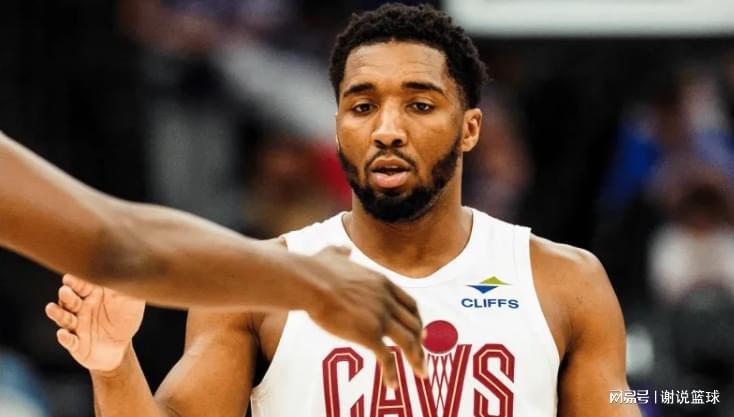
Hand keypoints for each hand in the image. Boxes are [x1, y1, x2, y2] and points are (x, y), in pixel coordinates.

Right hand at [45, 274, 144, 371]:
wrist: (122, 347)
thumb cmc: (126, 318)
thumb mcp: (133, 302)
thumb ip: (129, 287)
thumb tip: (129, 269)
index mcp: (93, 294)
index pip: (82, 284)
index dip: (75, 281)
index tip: (70, 277)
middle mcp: (81, 308)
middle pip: (70, 300)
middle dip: (66, 295)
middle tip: (65, 291)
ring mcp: (76, 326)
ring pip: (64, 318)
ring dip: (57, 314)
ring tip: (51, 308)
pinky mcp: (76, 344)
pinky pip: (69, 341)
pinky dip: (65, 338)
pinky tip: (62, 334)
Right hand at [306, 246, 425, 387]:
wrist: (311, 282)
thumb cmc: (316, 269)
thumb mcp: (333, 255)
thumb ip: (341, 253)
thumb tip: (343, 249)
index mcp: (382, 283)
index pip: (410, 304)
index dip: (417, 319)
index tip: (420, 330)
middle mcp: (387, 300)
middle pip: (414, 324)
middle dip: (421, 341)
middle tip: (422, 355)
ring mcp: (380, 317)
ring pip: (409, 342)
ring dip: (417, 359)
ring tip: (421, 373)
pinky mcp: (369, 334)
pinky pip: (387, 358)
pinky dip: (392, 373)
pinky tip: (392, 385)